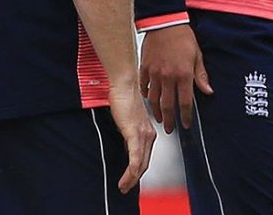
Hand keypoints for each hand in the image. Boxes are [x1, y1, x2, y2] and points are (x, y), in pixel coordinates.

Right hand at [107, 79, 156, 193]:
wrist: (124, 85)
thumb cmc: (124, 99)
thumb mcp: (128, 120)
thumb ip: (129, 132)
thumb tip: (126, 142)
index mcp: (149, 132)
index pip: (145, 157)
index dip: (138, 170)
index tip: (130, 180)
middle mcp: (149, 134)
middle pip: (144, 163)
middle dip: (135, 178)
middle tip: (125, 188)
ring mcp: (143, 134)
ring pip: (140, 163)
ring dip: (131, 178)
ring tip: (123, 187)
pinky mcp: (134, 133)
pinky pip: (135, 157)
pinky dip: (131, 171)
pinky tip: (126, 179)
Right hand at [139, 24, 211, 133]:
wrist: (164, 23)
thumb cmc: (182, 37)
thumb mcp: (197, 56)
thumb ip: (201, 76)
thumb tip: (208, 91)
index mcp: (183, 74)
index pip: (185, 102)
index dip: (186, 116)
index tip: (186, 124)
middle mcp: (168, 77)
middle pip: (168, 105)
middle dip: (170, 120)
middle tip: (171, 129)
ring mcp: (154, 74)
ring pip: (154, 99)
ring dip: (157, 112)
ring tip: (160, 118)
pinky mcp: (145, 68)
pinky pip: (144, 87)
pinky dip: (146, 96)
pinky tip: (148, 100)